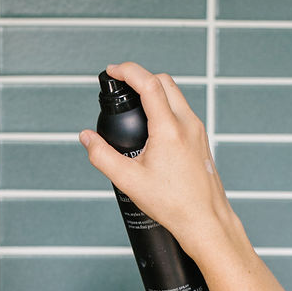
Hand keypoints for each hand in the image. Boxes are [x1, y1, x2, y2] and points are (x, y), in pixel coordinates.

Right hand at [78, 62, 234, 255]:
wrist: (205, 220)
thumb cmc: (173, 204)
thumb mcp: (128, 181)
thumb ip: (102, 156)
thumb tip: (86, 138)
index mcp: (169, 129)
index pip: (148, 84)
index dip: (128, 71)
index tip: (112, 71)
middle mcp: (187, 124)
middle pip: (164, 81)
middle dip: (140, 76)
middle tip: (121, 85)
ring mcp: (198, 130)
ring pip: (176, 94)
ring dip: (154, 90)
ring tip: (134, 104)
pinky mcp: (201, 139)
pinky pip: (182, 110)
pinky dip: (165, 105)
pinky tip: (152, 125)